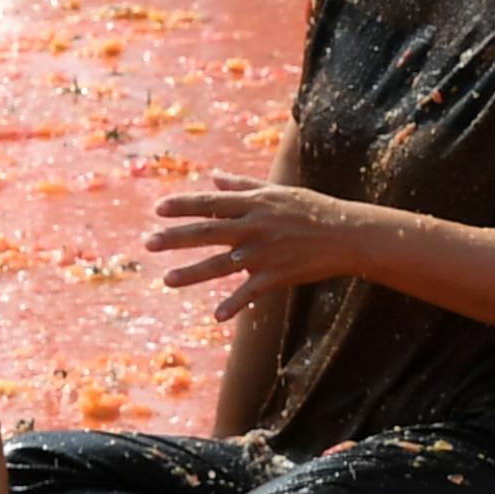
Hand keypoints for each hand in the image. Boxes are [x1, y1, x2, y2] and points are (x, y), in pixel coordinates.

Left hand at [149, 177, 367, 321]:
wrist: (346, 234)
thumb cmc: (312, 209)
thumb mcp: (278, 192)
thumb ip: (243, 186)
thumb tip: (214, 177)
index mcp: (254, 204)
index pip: (211, 203)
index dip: (183, 206)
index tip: (158, 209)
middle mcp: (254, 227)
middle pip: (207, 232)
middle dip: (176, 238)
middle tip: (148, 243)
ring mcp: (265, 252)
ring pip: (221, 264)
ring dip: (193, 273)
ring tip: (168, 281)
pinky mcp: (277, 274)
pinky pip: (250, 292)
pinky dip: (235, 305)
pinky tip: (218, 316)